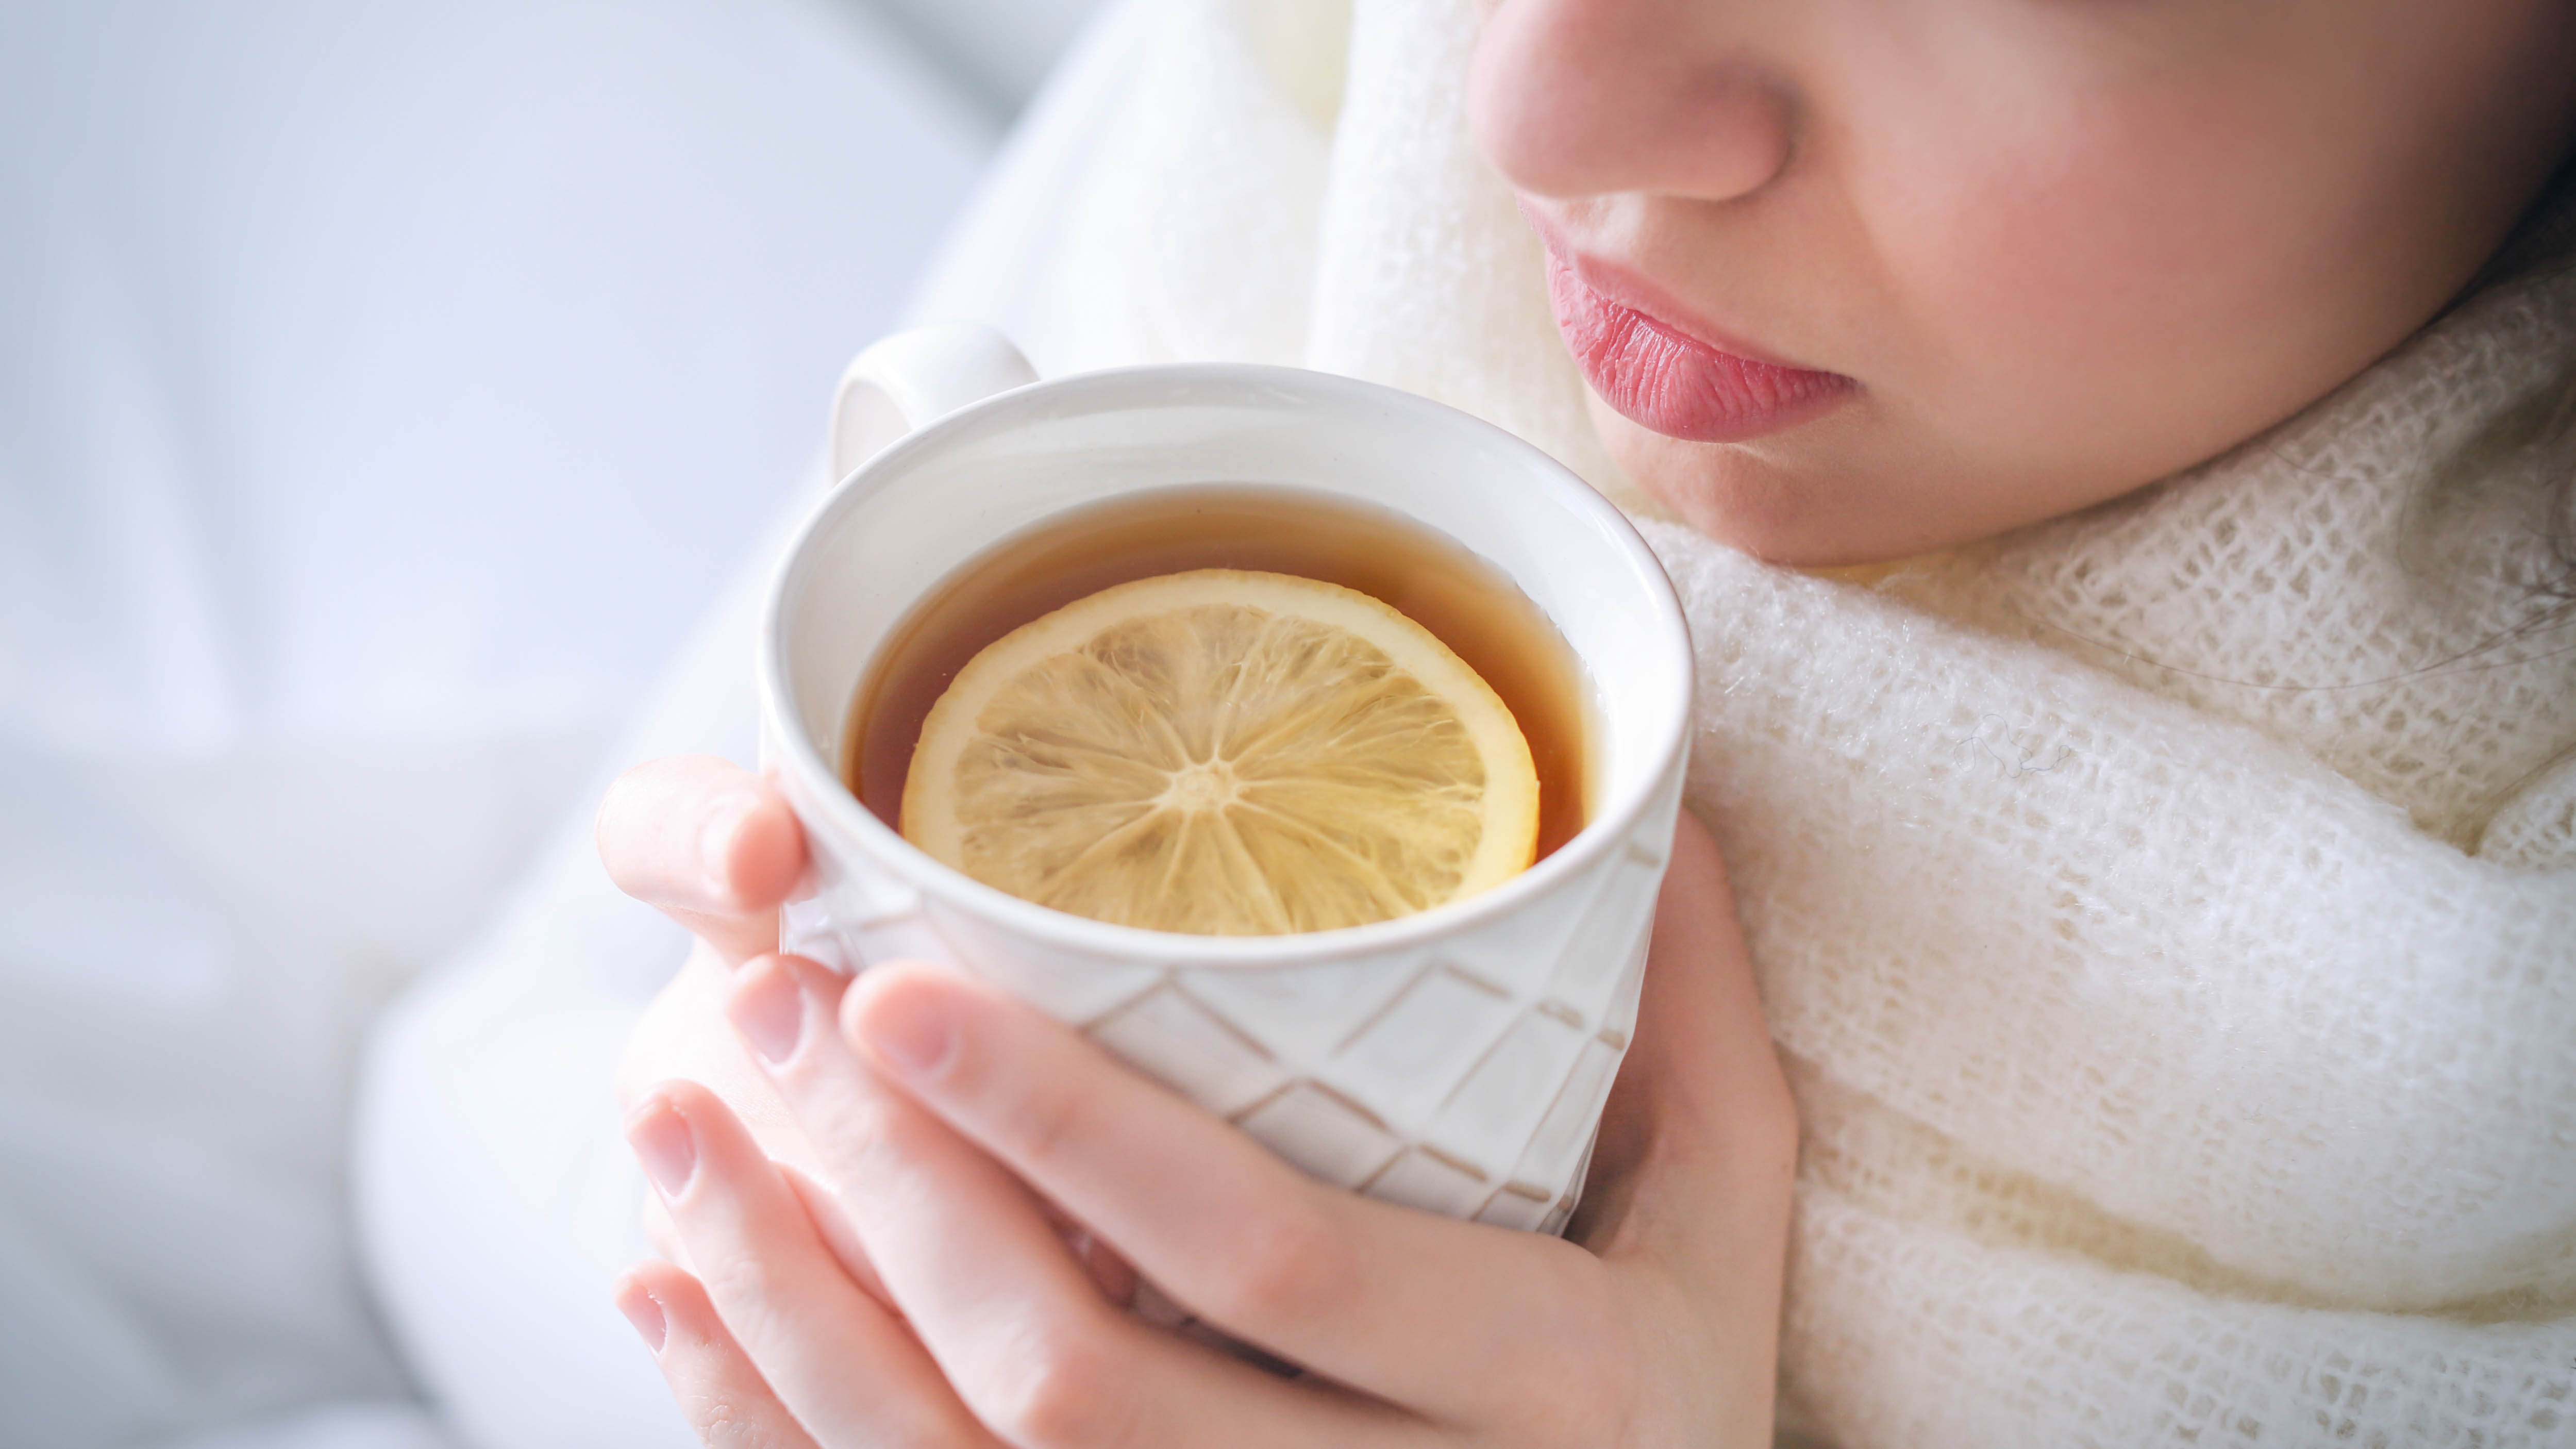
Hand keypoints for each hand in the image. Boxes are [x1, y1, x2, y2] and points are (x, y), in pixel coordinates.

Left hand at [614, 809, 1797, 1447]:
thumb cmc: (1677, 1411)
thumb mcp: (1725, 1232)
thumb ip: (1689, 1033)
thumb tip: (1650, 802)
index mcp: (1549, 1397)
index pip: (1271, 1254)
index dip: (1072, 1127)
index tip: (904, 984)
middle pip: (1077, 1382)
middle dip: (888, 1194)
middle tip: (767, 1009)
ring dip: (784, 1311)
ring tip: (671, 1136)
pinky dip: (767, 1430)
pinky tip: (677, 1304)